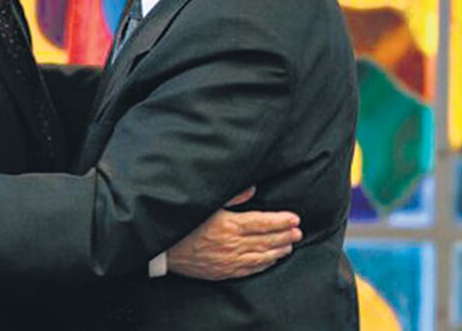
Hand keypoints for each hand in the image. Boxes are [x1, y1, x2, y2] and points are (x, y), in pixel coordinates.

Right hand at [168, 187, 302, 279]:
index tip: (294, 218)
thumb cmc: (182, 223)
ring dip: (278, 250)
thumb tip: (252, 189)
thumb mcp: (204, 203)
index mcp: (228, 224)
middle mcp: (232, 244)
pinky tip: (272, 260)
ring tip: (290, 244)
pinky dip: (264, 264)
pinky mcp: (224, 272)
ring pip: (262, 256)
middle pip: (266, 240)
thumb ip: (231, 196)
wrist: (163, 249)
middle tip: (298, 231)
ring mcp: (229, 260)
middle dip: (285, 235)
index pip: (263, 222)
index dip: (281, 221)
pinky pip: (250, 270)